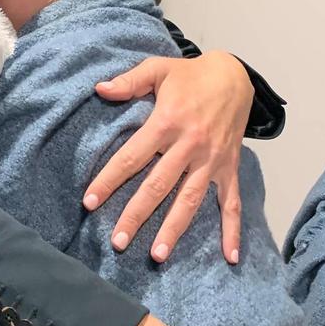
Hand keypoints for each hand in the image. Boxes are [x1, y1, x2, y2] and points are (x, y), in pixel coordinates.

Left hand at [83, 51, 253, 263]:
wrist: (234, 75)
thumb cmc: (189, 75)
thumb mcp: (157, 69)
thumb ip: (129, 81)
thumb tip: (99, 89)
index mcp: (168, 121)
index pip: (132, 156)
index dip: (109, 179)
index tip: (89, 201)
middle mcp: (190, 145)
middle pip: (158, 186)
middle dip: (136, 215)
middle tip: (117, 241)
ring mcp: (212, 160)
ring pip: (190, 200)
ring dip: (174, 229)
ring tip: (157, 254)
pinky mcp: (229, 167)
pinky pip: (232, 202)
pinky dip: (233, 230)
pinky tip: (230, 256)